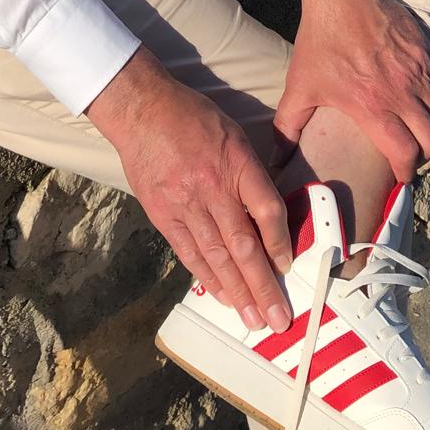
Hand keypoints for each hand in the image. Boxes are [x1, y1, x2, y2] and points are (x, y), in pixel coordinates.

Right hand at [86, 47, 293, 330]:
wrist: (142, 110)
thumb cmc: (194, 118)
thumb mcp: (234, 134)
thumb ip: (252, 173)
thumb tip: (269, 215)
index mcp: (238, 163)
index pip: (267, 211)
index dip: (280, 243)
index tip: (287, 267)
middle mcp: (213, 188)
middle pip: (244, 244)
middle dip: (262, 286)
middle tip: (278, 319)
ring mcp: (185, 204)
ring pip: (216, 256)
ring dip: (237, 291)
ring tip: (252, 319)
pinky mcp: (162, 214)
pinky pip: (188, 251)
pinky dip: (205, 276)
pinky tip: (220, 295)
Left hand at [275, 0, 429, 183]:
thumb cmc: (320, 40)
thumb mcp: (300, 84)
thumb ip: (288, 125)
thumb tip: (276, 159)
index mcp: (373, 106)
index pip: (405, 153)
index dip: (405, 172)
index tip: (399, 178)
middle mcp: (402, 92)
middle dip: (424, 155)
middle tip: (410, 155)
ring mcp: (419, 72)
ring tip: (414, 130)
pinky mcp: (426, 53)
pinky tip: (417, 102)